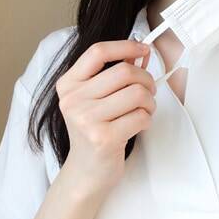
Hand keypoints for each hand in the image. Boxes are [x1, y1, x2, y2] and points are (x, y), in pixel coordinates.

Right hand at [55, 39, 155, 194]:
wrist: (86, 171)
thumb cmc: (96, 129)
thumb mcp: (97, 97)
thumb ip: (115, 71)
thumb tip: (141, 51)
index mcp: (69, 84)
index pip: (98, 52)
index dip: (126, 46)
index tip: (144, 49)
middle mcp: (73, 100)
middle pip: (124, 71)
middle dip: (146, 79)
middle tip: (149, 90)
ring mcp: (86, 119)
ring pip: (137, 93)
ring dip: (150, 101)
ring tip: (144, 109)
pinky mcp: (103, 138)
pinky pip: (141, 116)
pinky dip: (147, 118)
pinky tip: (139, 124)